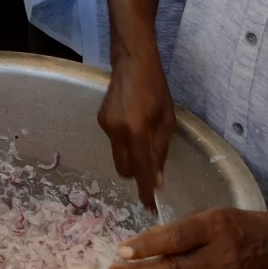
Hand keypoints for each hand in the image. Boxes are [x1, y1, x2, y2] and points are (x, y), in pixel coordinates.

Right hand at [98, 52, 175, 209]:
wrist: (132, 61)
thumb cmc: (156, 89)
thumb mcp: (167, 120)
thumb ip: (160, 151)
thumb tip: (156, 180)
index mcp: (137, 131)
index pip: (141, 171)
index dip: (145, 192)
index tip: (150, 207)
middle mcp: (117, 132)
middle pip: (124, 170)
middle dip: (136, 174)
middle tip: (150, 168)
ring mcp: (105, 125)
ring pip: (118, 156)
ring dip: (131, 156)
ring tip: (143, 137)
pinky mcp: (100, 119)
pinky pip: (114, 141)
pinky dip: (124, 141)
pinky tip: (132, 124)